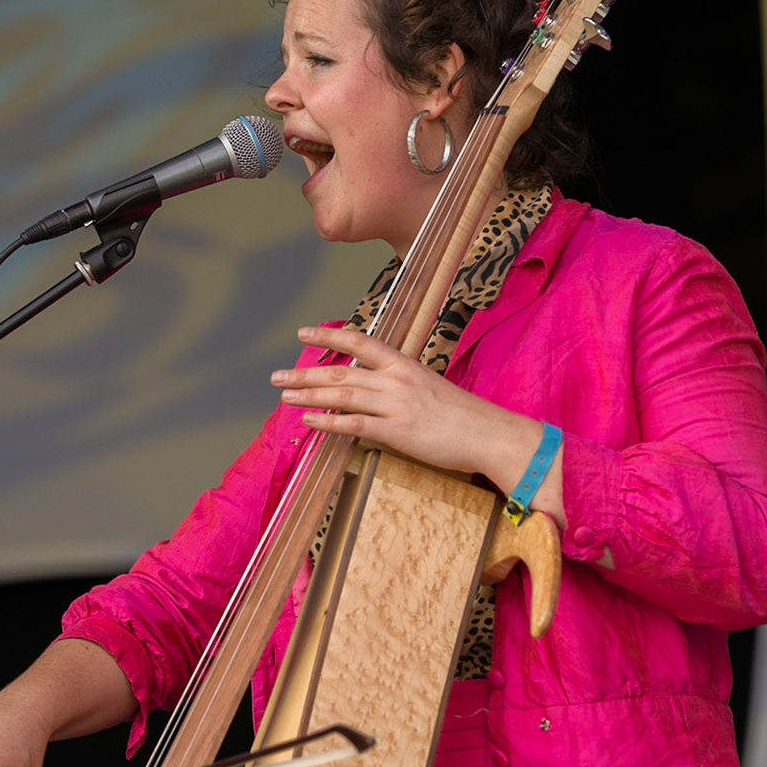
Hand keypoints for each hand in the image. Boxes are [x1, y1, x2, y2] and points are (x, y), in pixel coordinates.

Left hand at [273, 325, 552, 507]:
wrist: (490, 434)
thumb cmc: (462, 414)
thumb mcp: (428, 387)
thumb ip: (399, 384)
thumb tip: (372, 388)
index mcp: (404, 364)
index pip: (359, 342)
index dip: (328, 335)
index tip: (302, 332)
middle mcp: (396, 379)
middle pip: (341, 370)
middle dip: (305, 372)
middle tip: (276, 376)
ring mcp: (396, 405)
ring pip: (342, 395)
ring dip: (308, 394)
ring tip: (284, 395)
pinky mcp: (397, 431)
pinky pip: (355, 424)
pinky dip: (329, 421)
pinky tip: (309, 419)